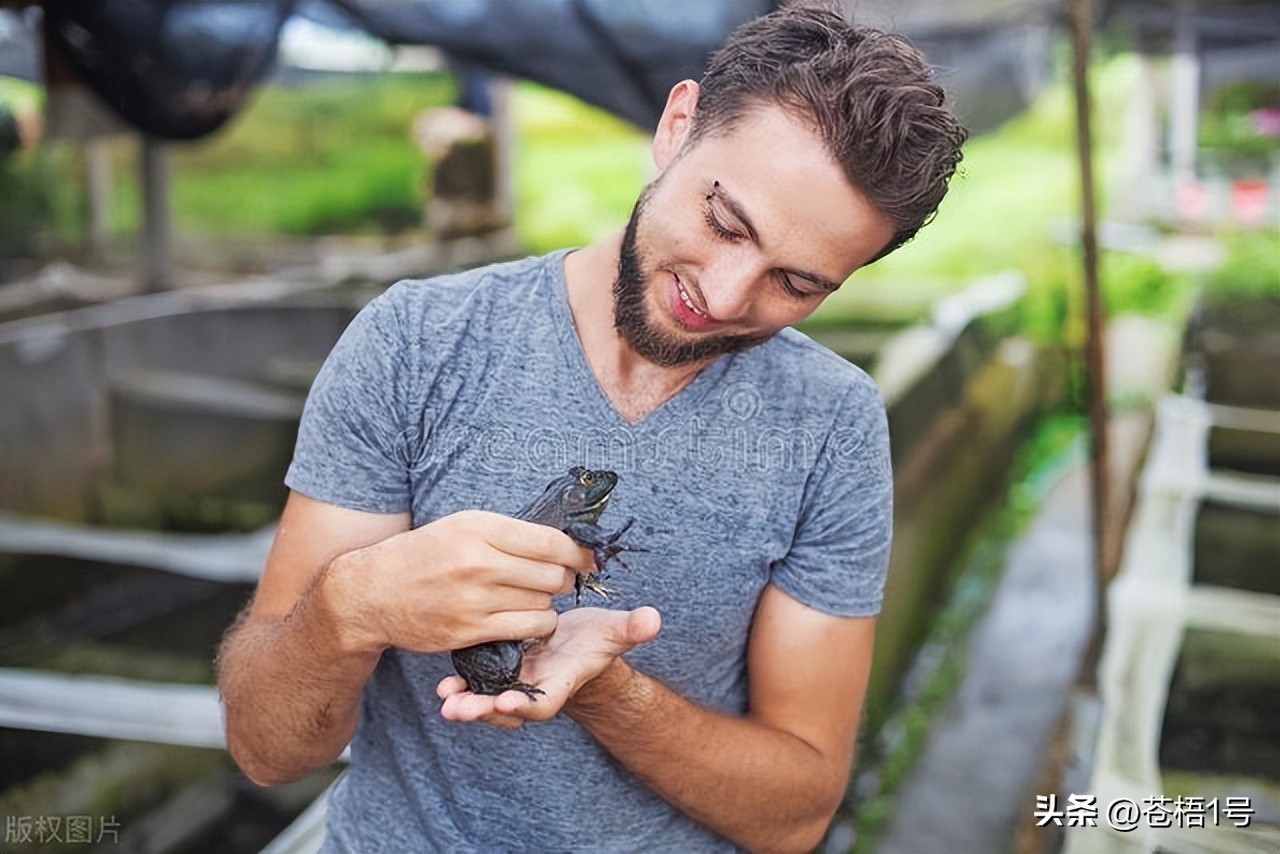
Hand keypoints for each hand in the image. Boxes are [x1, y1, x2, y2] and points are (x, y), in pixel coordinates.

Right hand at [324, 510, 592, 654]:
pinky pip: (526, 629)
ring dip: (548, 603)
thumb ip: (509, 532)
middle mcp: (478, 562)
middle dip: (563, 578)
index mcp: (479, 527)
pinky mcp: (469, 630)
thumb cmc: (425, 553)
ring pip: (542, 604)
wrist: (374, 592)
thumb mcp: (463, 525)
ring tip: (537, 597)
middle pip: (551, 574)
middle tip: (560, 578)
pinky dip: (537, 625)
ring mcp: (473, 599)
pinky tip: (530, 618)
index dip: (578, 552)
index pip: (550, 541)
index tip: (586, 557)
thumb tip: (562, 540)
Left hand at [436, 606, 660, 728]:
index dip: (526, 705)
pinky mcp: (494, 667)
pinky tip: (441, 683)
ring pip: (484, 697)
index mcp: (560, 682)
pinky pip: (473, 680)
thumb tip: (653, 620)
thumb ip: (632, 629)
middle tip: (458, 709)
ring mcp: (511, 680)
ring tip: (445, 699)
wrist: (577, 644)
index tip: (508, 702)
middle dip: (482, 710)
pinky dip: (457, 684)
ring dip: (463, 701)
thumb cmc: (596, 639)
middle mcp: (531, 687)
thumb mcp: (615, 633)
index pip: (543, 702)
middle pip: (505, 708)